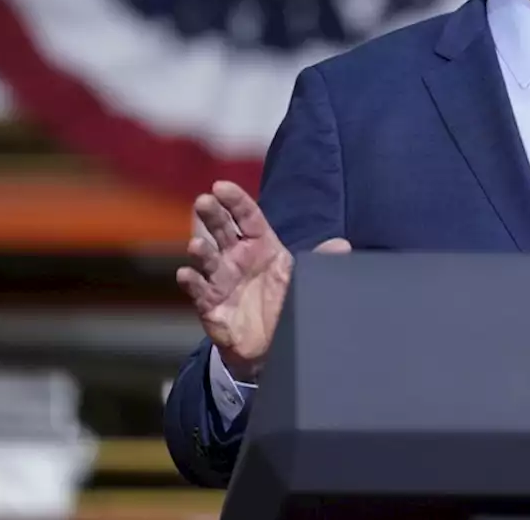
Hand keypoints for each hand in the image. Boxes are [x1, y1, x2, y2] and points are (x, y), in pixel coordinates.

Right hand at [176, 181, 349, 380]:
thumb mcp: (305, 278)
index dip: (236, 201)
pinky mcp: (210, 303)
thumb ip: (322, 261)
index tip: (221, 186)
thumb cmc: (284, 300)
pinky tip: (186, 274)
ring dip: (201, 250)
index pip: (247, 217)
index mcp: (261, 245)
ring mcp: (221, 279)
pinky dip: (191, 282)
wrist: (271, 343)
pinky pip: (198, 290)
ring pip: (207, 259)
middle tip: (203, 201)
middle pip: (221, 230)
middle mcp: (237, 257)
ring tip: (197, 244)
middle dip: (211, 215)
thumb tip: (343, 245)